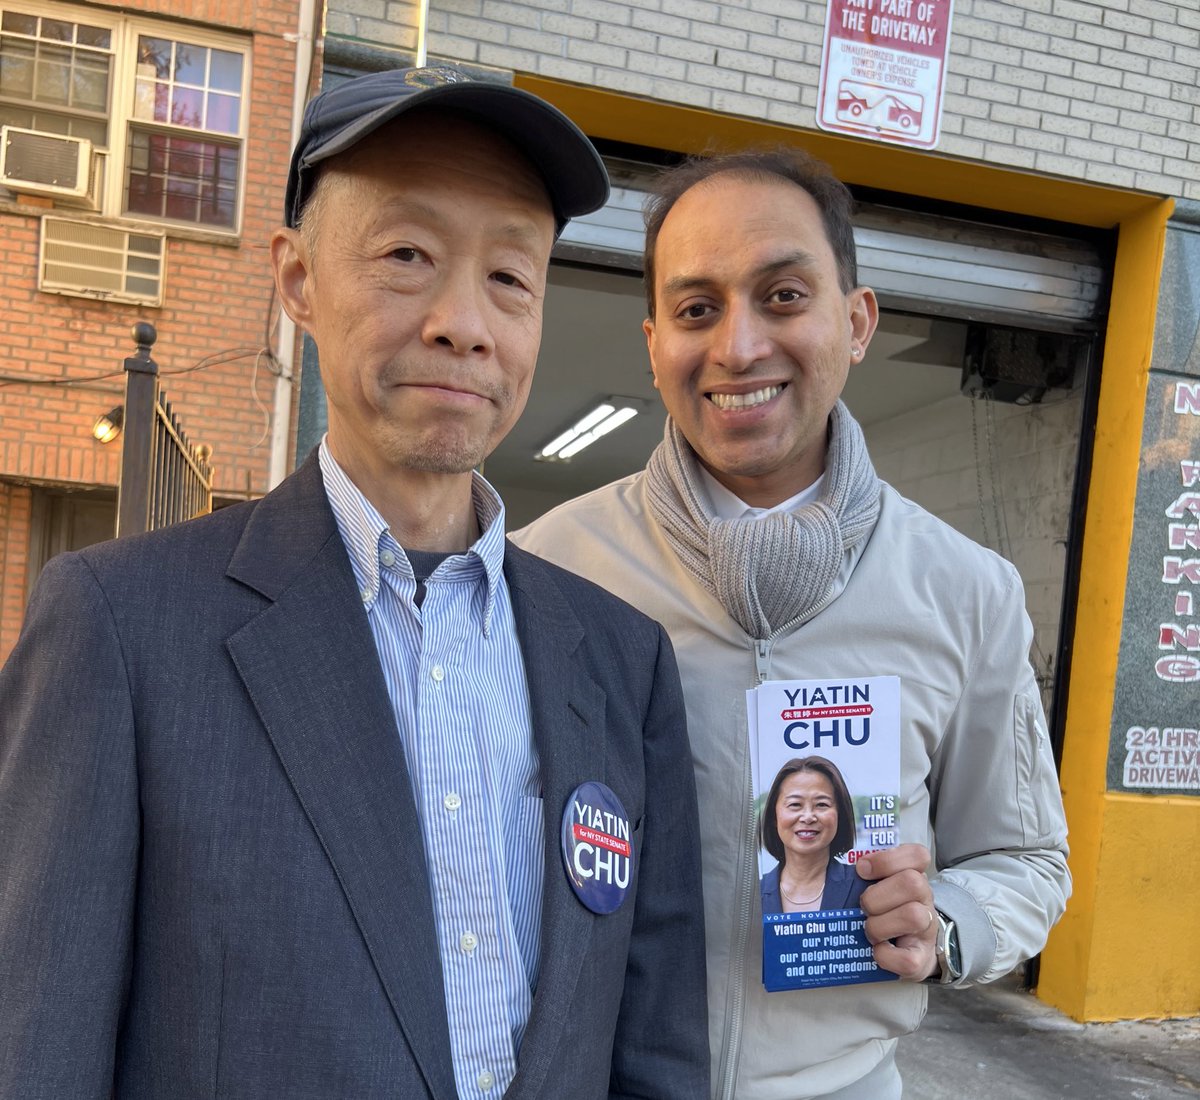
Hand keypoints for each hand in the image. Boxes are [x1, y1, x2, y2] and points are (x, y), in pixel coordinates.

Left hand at [856, 844, 938, 981]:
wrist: (894, 951)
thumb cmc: (874, 910)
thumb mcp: (868, 883)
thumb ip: (854, 865)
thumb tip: (828, 837)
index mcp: (911, 876)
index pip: (917, 855)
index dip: (887, 860)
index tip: (862, 869)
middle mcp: (923, 900)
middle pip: (913, 882)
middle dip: (876, 896)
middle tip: (862, 907)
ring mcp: (926, 930)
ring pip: (914, 916)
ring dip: (879, 926)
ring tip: (868, 931)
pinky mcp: (921, 960)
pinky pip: (909, 959)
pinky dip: (885, 956)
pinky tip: (876, 951)